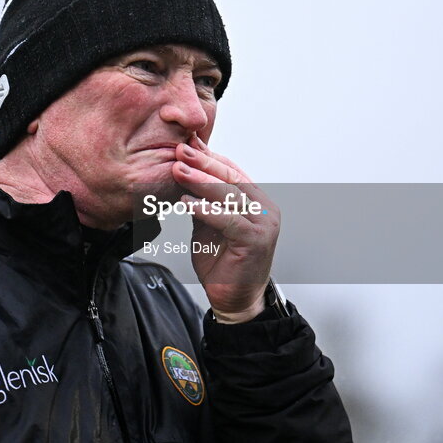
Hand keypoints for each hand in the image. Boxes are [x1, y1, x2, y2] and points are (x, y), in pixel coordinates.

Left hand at [172, 135, 279, 322]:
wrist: (235, 299)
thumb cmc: (223, 263)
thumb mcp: (208, 225)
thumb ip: (202, 201)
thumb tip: (184, 172)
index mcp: (255, 200)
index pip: (231, 170)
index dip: (208, 156)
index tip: (187, 143)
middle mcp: (264, 208)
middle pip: (231, 178)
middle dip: (203, 162)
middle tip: (180, 150)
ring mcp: (263, 223)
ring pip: (229, 195)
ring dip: (201, 181)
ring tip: (178, 170)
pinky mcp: (256, 240)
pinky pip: (227, 219)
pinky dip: (205, 209)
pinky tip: (187, 202)